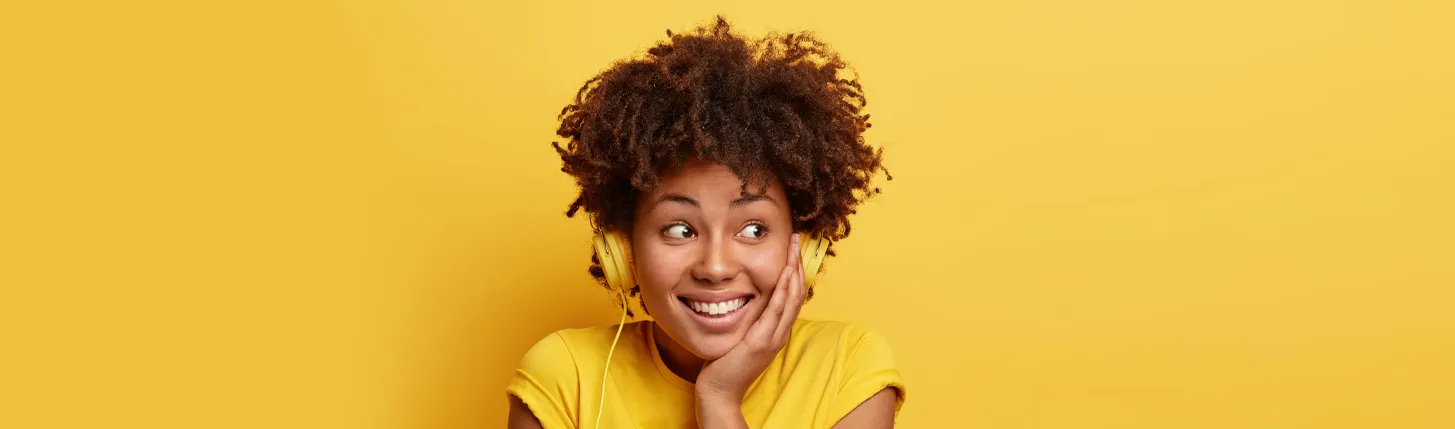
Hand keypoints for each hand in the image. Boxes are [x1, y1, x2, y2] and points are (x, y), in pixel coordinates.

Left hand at [696, 234, 806, 402]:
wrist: (719, 391)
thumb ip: (746, 318)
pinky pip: (777, 312)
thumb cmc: (725, 364)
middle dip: (797, 263)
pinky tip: (785, 273)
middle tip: (796, 239)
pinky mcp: (762, 342)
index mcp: (776, 330)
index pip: (791, 295)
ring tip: (793, 248)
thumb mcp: (740, 335)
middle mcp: (779, 332)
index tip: (791, 248)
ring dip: (794, 270)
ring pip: (791, 298)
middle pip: (797, 292)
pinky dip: (783, 291)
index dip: (794, 270)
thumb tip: (741, 297)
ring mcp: (773, 338)